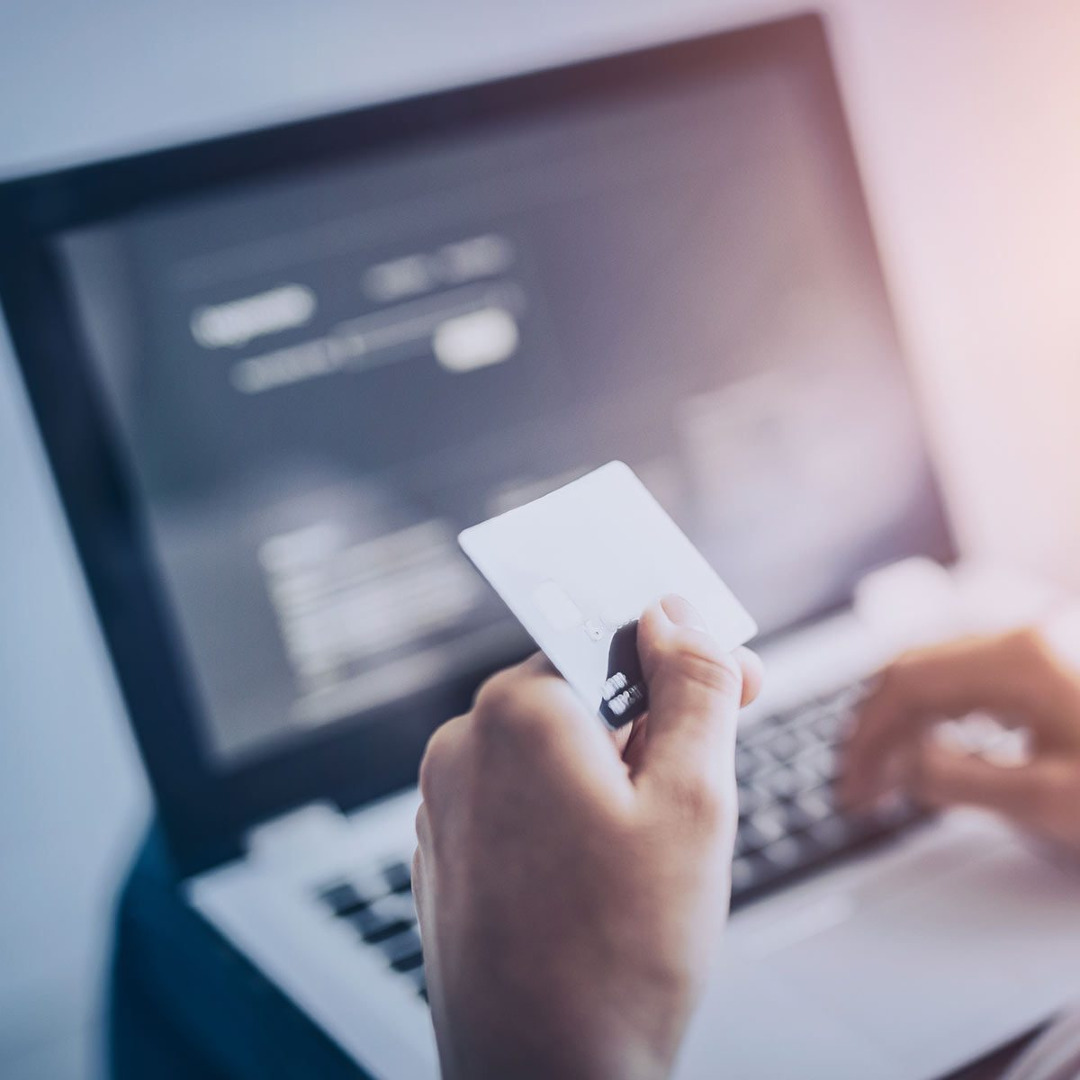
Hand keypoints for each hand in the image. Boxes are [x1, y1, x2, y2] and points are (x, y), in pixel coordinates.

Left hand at [413, 596, 761, 1079]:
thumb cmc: (622, 958)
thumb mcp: (693, 802)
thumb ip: (691, 687)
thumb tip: (676, 612)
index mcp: (517, 712)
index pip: (611, 637)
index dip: (680, 659)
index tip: (732, 686)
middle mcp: (463, 746)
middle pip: (580, 695)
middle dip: (649, 727)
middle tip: (696, 794)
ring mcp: (444, 804)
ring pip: (550, 751)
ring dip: (609, 777)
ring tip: (645, 855)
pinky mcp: (445, 853)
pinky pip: (517, 801)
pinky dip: (566, 816)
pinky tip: (598, 881)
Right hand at [840, 629, 1079, 852]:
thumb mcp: (1049, 800)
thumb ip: (958, 780)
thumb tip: (892, 771)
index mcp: (1019, 661)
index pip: (907, 684)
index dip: (866, 734)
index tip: (850, 783)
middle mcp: (1022, 640)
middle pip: (915, 670)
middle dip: (877, 727)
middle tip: (860, 784)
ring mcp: (1038, 647)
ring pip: (939, 671)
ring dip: (904, 719)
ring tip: (889, 772)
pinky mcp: (1051, 665)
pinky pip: (971, 678)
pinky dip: (939, 713)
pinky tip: (938, 746)